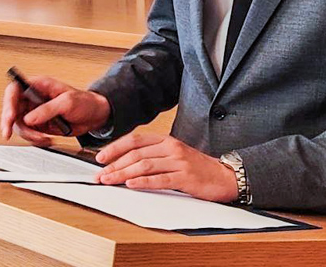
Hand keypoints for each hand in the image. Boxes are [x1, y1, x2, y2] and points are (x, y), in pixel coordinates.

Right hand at [0, 75, 111, 146]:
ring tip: (44, 138)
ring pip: (19, 124)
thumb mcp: (68, 102)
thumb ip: (48, 109)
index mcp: (38, 86)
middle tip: (8, 134)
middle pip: (12, 109)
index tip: (9, 117)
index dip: (8, 103)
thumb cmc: (85, 102)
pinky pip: (29, 133)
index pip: (15, 90)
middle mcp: (34, 98)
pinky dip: (35, 140)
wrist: (95, 116)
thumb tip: (29, 118)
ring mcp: (35, 112)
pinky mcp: (39, 124)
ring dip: (29, 135)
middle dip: (11, 123)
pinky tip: (47, 139)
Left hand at [94, 132, 237, 201]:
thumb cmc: (196, 168)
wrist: (225, 176)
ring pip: (144, 166)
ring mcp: (178, 162)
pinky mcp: (185, 177)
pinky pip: (160, 179)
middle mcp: (171, 148)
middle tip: (100, 175)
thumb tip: (125, 164)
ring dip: (123, 174)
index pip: (134, 140)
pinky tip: (131, 184)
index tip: (100, 157)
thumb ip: (153, 156)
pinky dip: (143, 182)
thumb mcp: (173, 155)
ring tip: (109, 180)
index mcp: (165, 140)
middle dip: (114, 165)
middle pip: (136, 154)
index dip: (115, 148)